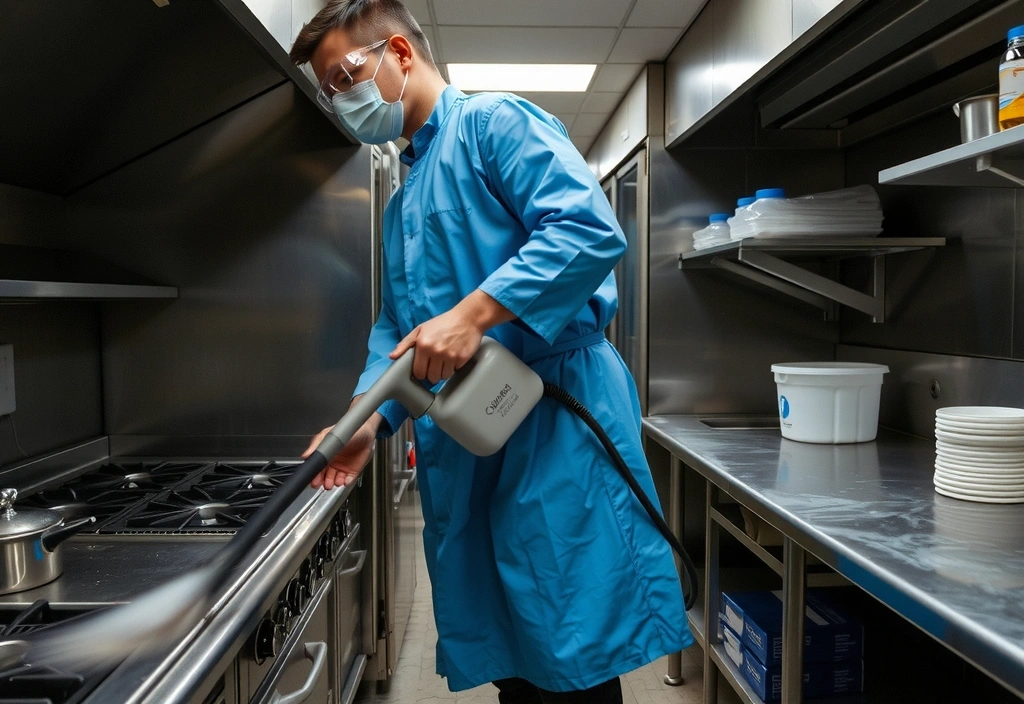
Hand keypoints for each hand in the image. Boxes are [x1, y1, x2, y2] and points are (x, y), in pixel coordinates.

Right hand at [302, 413, 378, 489]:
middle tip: (325, 483)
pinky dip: (346, 482)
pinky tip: (345, 480)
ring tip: (336, 481)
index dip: (315, 476)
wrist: (365, 430)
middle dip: (324, 482)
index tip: (314, 480)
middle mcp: (333, 463)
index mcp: (325, 455)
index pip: (317, 469)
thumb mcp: (329, 435)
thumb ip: (317, 445)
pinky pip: (349, 480)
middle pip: (325, 477)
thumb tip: (305, 455)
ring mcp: (343, 467)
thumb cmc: (347, 431)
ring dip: (335, 483)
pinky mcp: (353, 470)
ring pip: (336, 480)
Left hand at [389, 290, 514, 383]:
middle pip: (431, 377)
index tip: (424, 368)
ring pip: (443, 377)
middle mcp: (436, 351)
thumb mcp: (421, 329)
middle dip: (432, 374)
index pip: (418, 372)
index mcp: (423, 344)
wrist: (468, 318)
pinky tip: (454, 357)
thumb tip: (392, 356)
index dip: (420, 372)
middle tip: (435, 365)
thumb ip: (405, 343)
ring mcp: (450, 356)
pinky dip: (454, 367)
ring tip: (445, 361)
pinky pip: (455, 371)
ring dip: (443, 372)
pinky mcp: (461, 358)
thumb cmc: (444, 323)